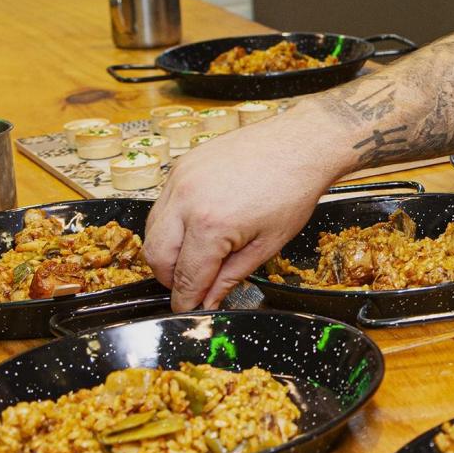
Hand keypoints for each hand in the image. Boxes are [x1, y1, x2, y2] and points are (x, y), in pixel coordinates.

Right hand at [144, 115, 339, 310]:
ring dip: (167, 251)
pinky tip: (196, 227)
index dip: (186, 300)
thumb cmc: (293, 189)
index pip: (186, 277)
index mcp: (210, 225)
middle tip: (192, 286)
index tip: (190, 309)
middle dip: (170, 278)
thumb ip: (231, 276)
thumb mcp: (267, 244)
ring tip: (196, 257)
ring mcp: (179, 179)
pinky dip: (171, 223)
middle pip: (156, 256)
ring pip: (152, 230)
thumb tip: (210, 301)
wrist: (301, 143)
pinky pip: (162, 204)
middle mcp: (186, 200)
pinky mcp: (181, 166)